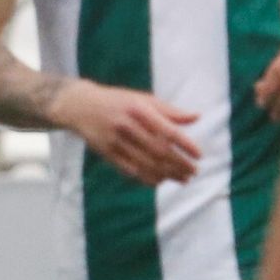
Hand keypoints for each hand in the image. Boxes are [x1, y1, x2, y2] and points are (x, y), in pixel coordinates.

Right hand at [50, 79, 201, 185]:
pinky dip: (148, 177)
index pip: (167, 130)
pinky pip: (130, 170)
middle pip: (159, 150)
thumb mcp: (142, 99)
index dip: (185, 145)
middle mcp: (127, 125)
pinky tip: (160, 180)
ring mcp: (115, 140)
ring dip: (168, 174)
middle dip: (179, 164)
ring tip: (183, 179)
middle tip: (194, 171)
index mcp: (138, 109)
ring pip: (146, 163)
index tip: (199, 155)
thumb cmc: (117, 101)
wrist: (80, 106)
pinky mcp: (107, 152)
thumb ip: (169, 111)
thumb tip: (197, 116)